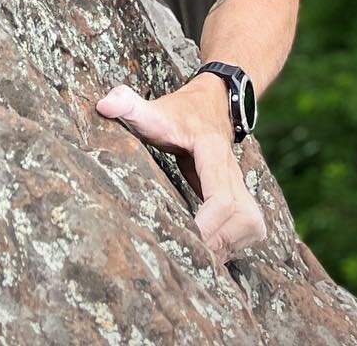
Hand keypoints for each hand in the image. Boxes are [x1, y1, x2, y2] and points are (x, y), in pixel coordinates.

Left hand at [96, 80, 265, 260]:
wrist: (211, 103)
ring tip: (198, 252)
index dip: (207, 225)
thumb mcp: (154, 109)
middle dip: (218, 241)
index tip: (185, 238)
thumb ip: (128, 104)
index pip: (221, 196)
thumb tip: (104, 105)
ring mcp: (242, 185)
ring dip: (228, 245)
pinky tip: (209, 246)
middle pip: (244, 218)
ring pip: (252, 225)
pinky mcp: (243, 197)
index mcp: (212, 152)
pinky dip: (233, 243)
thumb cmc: (179, 112)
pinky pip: (250, 228)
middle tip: (188, 252)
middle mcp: (233, 171)